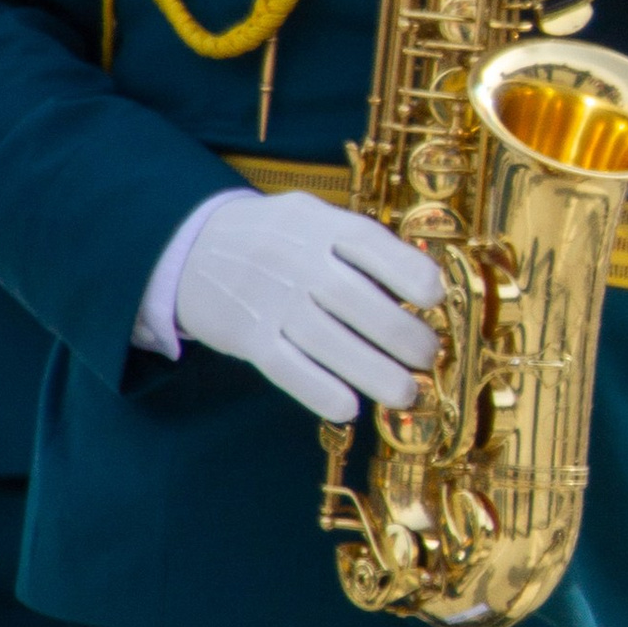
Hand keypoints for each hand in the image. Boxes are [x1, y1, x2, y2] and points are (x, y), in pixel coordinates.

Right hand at [173, 187, 444, 424]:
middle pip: (354, 299)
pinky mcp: (247, 335)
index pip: (369, 243)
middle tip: (429, 356)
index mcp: (319, 224)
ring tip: (406, 392)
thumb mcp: (313, 218)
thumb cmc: (276, 237)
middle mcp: (296, 260)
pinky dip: (318, 390)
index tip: (436, 297)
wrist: (191, 246)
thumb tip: (422, 286)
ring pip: (326, 340)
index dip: (407, 270)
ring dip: (372, 371)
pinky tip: (349, 408)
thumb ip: (358, 246)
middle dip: (400, 333)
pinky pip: (286, 367)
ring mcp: (270, 299)